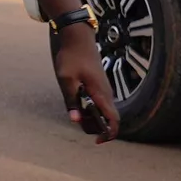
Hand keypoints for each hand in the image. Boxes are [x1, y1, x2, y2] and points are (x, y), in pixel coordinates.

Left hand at [53, 27, 119, 142]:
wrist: (78, 38)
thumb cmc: (71, 57)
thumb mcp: (66, 79)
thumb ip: (71, 100)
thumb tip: (75, 120)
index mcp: (101, 93)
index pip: (113, 120)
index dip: (110, 134)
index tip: (97, 141)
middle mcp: (107, 93)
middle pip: (109, 119)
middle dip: (95, 126)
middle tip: (77, 119)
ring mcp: (105, 89)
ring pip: (103, 111)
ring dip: (92, 117)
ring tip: (76, 109)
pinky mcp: (100, 86)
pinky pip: (100, 103)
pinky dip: (91, 108)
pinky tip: (78, 102)